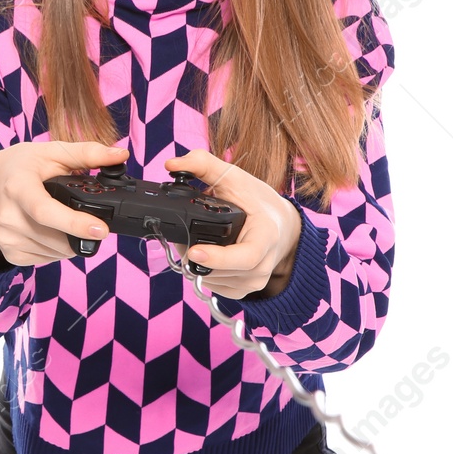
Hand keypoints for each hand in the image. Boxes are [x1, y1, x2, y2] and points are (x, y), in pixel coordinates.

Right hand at [0, 141, 127, 269]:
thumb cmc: (17, 167)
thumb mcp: (48, 153)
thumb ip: (87, 153)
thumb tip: (120, 154)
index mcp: (18, 187)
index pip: (45, 211)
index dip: (74, 223)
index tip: (101, 229)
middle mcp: (9, 217)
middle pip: (58, 238)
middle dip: (82, 232)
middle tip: (90, 219)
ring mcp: (8, 239)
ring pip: (57, 253)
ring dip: (71, 241)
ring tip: (65, 221)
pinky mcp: (11, 254)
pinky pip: (47, 259)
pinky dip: (57, 249)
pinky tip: (51, 230)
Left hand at [165, 150, 302, 299]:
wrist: (280, 224)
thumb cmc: (257, 201)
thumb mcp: (234, 177)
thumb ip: (203, 164)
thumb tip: (171, 164)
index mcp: (266, 236)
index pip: (245, 257)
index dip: (217, 258)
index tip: (193, 250)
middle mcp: (263, 264)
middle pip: (222, 271)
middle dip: (194, 257)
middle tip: (179, 237)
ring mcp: (255, 281)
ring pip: (214, 281)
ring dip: (196, 266)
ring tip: (192, 242)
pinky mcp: (245, 290)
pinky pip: (216, 287)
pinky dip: (204, 273)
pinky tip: (204, 255)